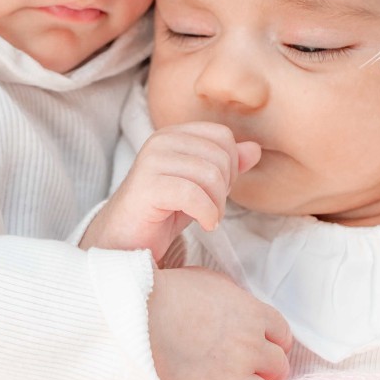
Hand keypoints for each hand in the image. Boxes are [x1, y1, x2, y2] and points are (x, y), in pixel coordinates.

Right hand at [81, 122, 258, 258]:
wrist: (124, 244)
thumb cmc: (161, 214)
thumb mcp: (200, 187)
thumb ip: (226, 165)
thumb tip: (255, 148)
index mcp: (173, 135)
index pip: (223, 137)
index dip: (230, 166)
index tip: (216, 191)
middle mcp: (160, 141)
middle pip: (220, 156)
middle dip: (225, 188)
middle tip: (211, 209)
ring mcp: (151, 162)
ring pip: (210, 174)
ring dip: (217, 205)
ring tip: (206, 218)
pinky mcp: (146, 187)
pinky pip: (193, 194)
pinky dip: (207, 214)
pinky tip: (204, 225)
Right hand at [149, 267, 303, 379]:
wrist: (137, 312)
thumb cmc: (166, 290)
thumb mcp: (208, 280)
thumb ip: (228, 295)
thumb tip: (230, 302)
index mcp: (250, 314)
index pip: (280, 333)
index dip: (278, 342)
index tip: (273, 346)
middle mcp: (247, 347)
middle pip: (278, 365)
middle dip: (275, 372)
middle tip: (269, 378)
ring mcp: (229, 378)